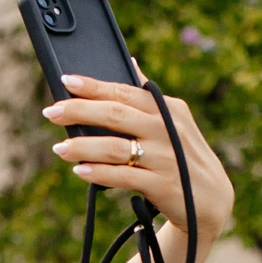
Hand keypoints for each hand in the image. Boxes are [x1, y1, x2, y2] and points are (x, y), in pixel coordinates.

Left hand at [43, 71, 235, 242]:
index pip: (125, 92)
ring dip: (82, 146)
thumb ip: (148, 96)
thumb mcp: (174, 122)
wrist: (211, 201)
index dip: (94, 86)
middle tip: (51, 112)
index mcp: (169, 109)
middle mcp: (168, 129)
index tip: (66, 81)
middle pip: (115, 114)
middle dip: (79, 111)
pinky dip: (98, 173)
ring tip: (60, 148)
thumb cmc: (183, 157)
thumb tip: (130, 61)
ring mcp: (166, 157)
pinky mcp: (162, 185)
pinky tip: (80, 171)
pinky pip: (122, 177)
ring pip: (114, 147)